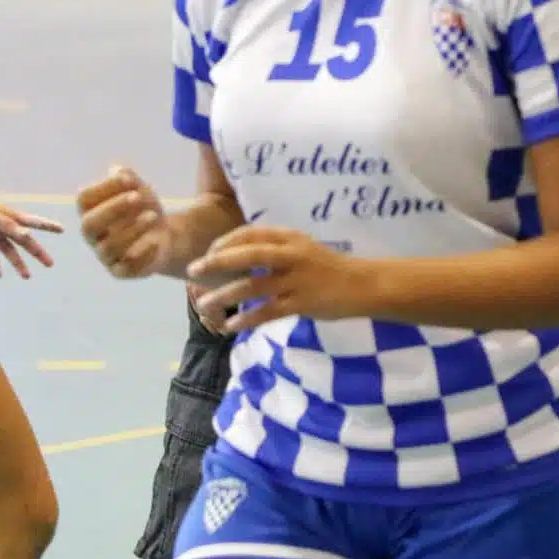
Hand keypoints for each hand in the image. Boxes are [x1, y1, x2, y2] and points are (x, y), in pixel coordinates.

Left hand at [0, 178, 61, 279]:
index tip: (62, 230)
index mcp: (9, 217)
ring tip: (27, 276)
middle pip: (24, 242)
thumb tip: (26, 234)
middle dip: (37, 252)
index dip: (47, 226)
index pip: (32, 223)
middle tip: (50, 264)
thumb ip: (6, 224)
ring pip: (9, 251)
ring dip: (18, 263)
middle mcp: (4, 226)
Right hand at [77, 165, 174, 279]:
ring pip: (108, 247)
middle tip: (136, 197)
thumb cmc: (144, 209)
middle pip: (88, 225)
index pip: (84, 199)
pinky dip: (141, 255)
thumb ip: (128, 178)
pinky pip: (125, 269)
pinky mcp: (121, 272)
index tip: (128, 178)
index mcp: (91, 211)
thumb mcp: (140, 190)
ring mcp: (105, 255)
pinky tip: (155, 242)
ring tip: (153, 215)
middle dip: (112, 209)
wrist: (165, 237)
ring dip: (131, 230)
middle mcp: (93, 235)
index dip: (104, 187)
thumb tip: (118, 171)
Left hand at [187, 226, 373, 331]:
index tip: (210, 253)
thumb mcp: (304, 249)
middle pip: (248, 255)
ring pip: (253, 286)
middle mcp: (292, 255)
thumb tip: (239, 258)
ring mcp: (297, 279)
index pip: (251, 234)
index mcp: (291, 238)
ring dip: (225, 295)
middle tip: (194, 270)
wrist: (364, 285)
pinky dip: (246, 318)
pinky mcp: (302, 303)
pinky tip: (231, 325)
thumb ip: (276, 251)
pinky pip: (267, 312)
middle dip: (217, 262)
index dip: (226, 242)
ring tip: (204, 304)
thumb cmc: (330, 268)